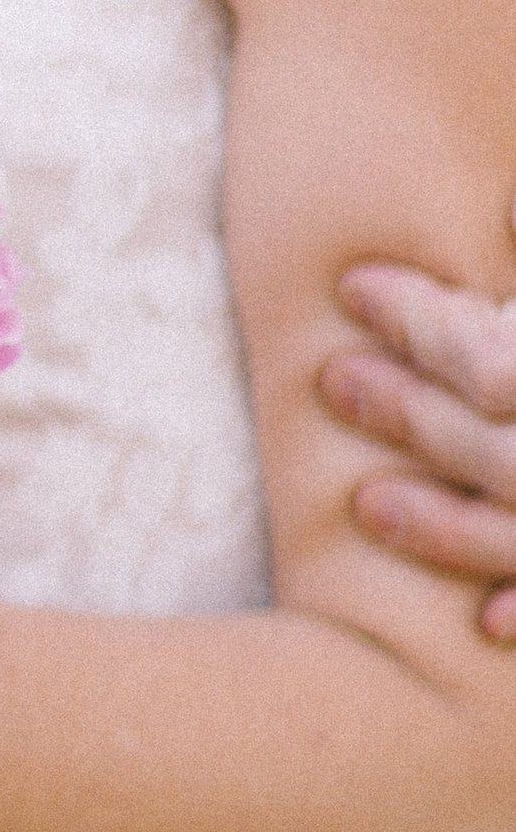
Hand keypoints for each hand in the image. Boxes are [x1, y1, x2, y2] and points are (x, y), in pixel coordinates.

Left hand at [323, 232, 515, 647]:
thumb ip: (501, 293)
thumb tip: (492, 211)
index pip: (493, 351)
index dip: (425, 314)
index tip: (351, 286)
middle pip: (504, 425)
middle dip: (417, 408)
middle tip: (333, 380)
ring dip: (450, 523)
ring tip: (368, 507)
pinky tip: (480, 620)